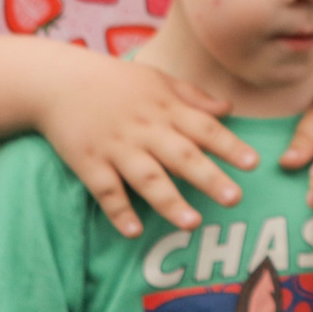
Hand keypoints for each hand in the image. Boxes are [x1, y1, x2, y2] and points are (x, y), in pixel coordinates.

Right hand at [34, 50, 253, 236]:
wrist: (59, 82)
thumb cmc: (116, 81)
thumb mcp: (158, 80)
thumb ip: (194, 97)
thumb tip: (229, 109)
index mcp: (166, 109)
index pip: (204, 128)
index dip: (229, 146)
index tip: (253, 163)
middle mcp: (145, 130)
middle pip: (182, 156)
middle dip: (209, 178)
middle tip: (235, 198)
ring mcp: (116, 148)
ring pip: (146, 178)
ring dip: (169, 201)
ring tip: (192, 223)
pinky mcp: (88, 164)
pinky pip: (106, 191)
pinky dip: (118, 211)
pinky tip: (133, 231)